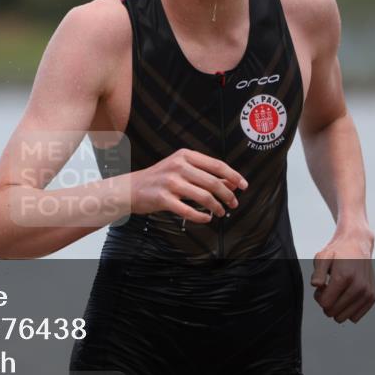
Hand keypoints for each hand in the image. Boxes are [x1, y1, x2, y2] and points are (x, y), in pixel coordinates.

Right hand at [129, 148, 247, 223]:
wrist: (131, 188)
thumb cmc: (159, 179)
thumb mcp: (181, 170)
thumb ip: (205, 174)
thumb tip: (231, 183)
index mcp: (185, 156)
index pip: (216, 165)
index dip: (233, 176)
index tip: (244, 185)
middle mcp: (178, 166)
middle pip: (213, 182)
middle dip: (228, 195)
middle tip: (233, 203)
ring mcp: (170, 182)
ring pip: (203, 196)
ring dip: (217, 207)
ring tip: (221, 212)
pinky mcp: (163, 198)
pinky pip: (188, 210)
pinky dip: (201, 216)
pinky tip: (206, 218)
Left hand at [310, 230, 374, 322]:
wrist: (358, 244)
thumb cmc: (338, 251)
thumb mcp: (322, 257)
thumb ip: (318, 272)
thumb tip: (316, 285)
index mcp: (344, 276)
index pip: (325, 303)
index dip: (318, 297)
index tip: (321, 286)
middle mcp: (358, 286)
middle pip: (333, 312)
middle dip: (326, 302)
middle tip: (328, 288)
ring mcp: (367, 292)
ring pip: (344, 317)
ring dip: (337, 307)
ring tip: (337, 291)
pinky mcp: (372, 296)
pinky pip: (355, 317)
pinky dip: (348, 309)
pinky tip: (346, 295)